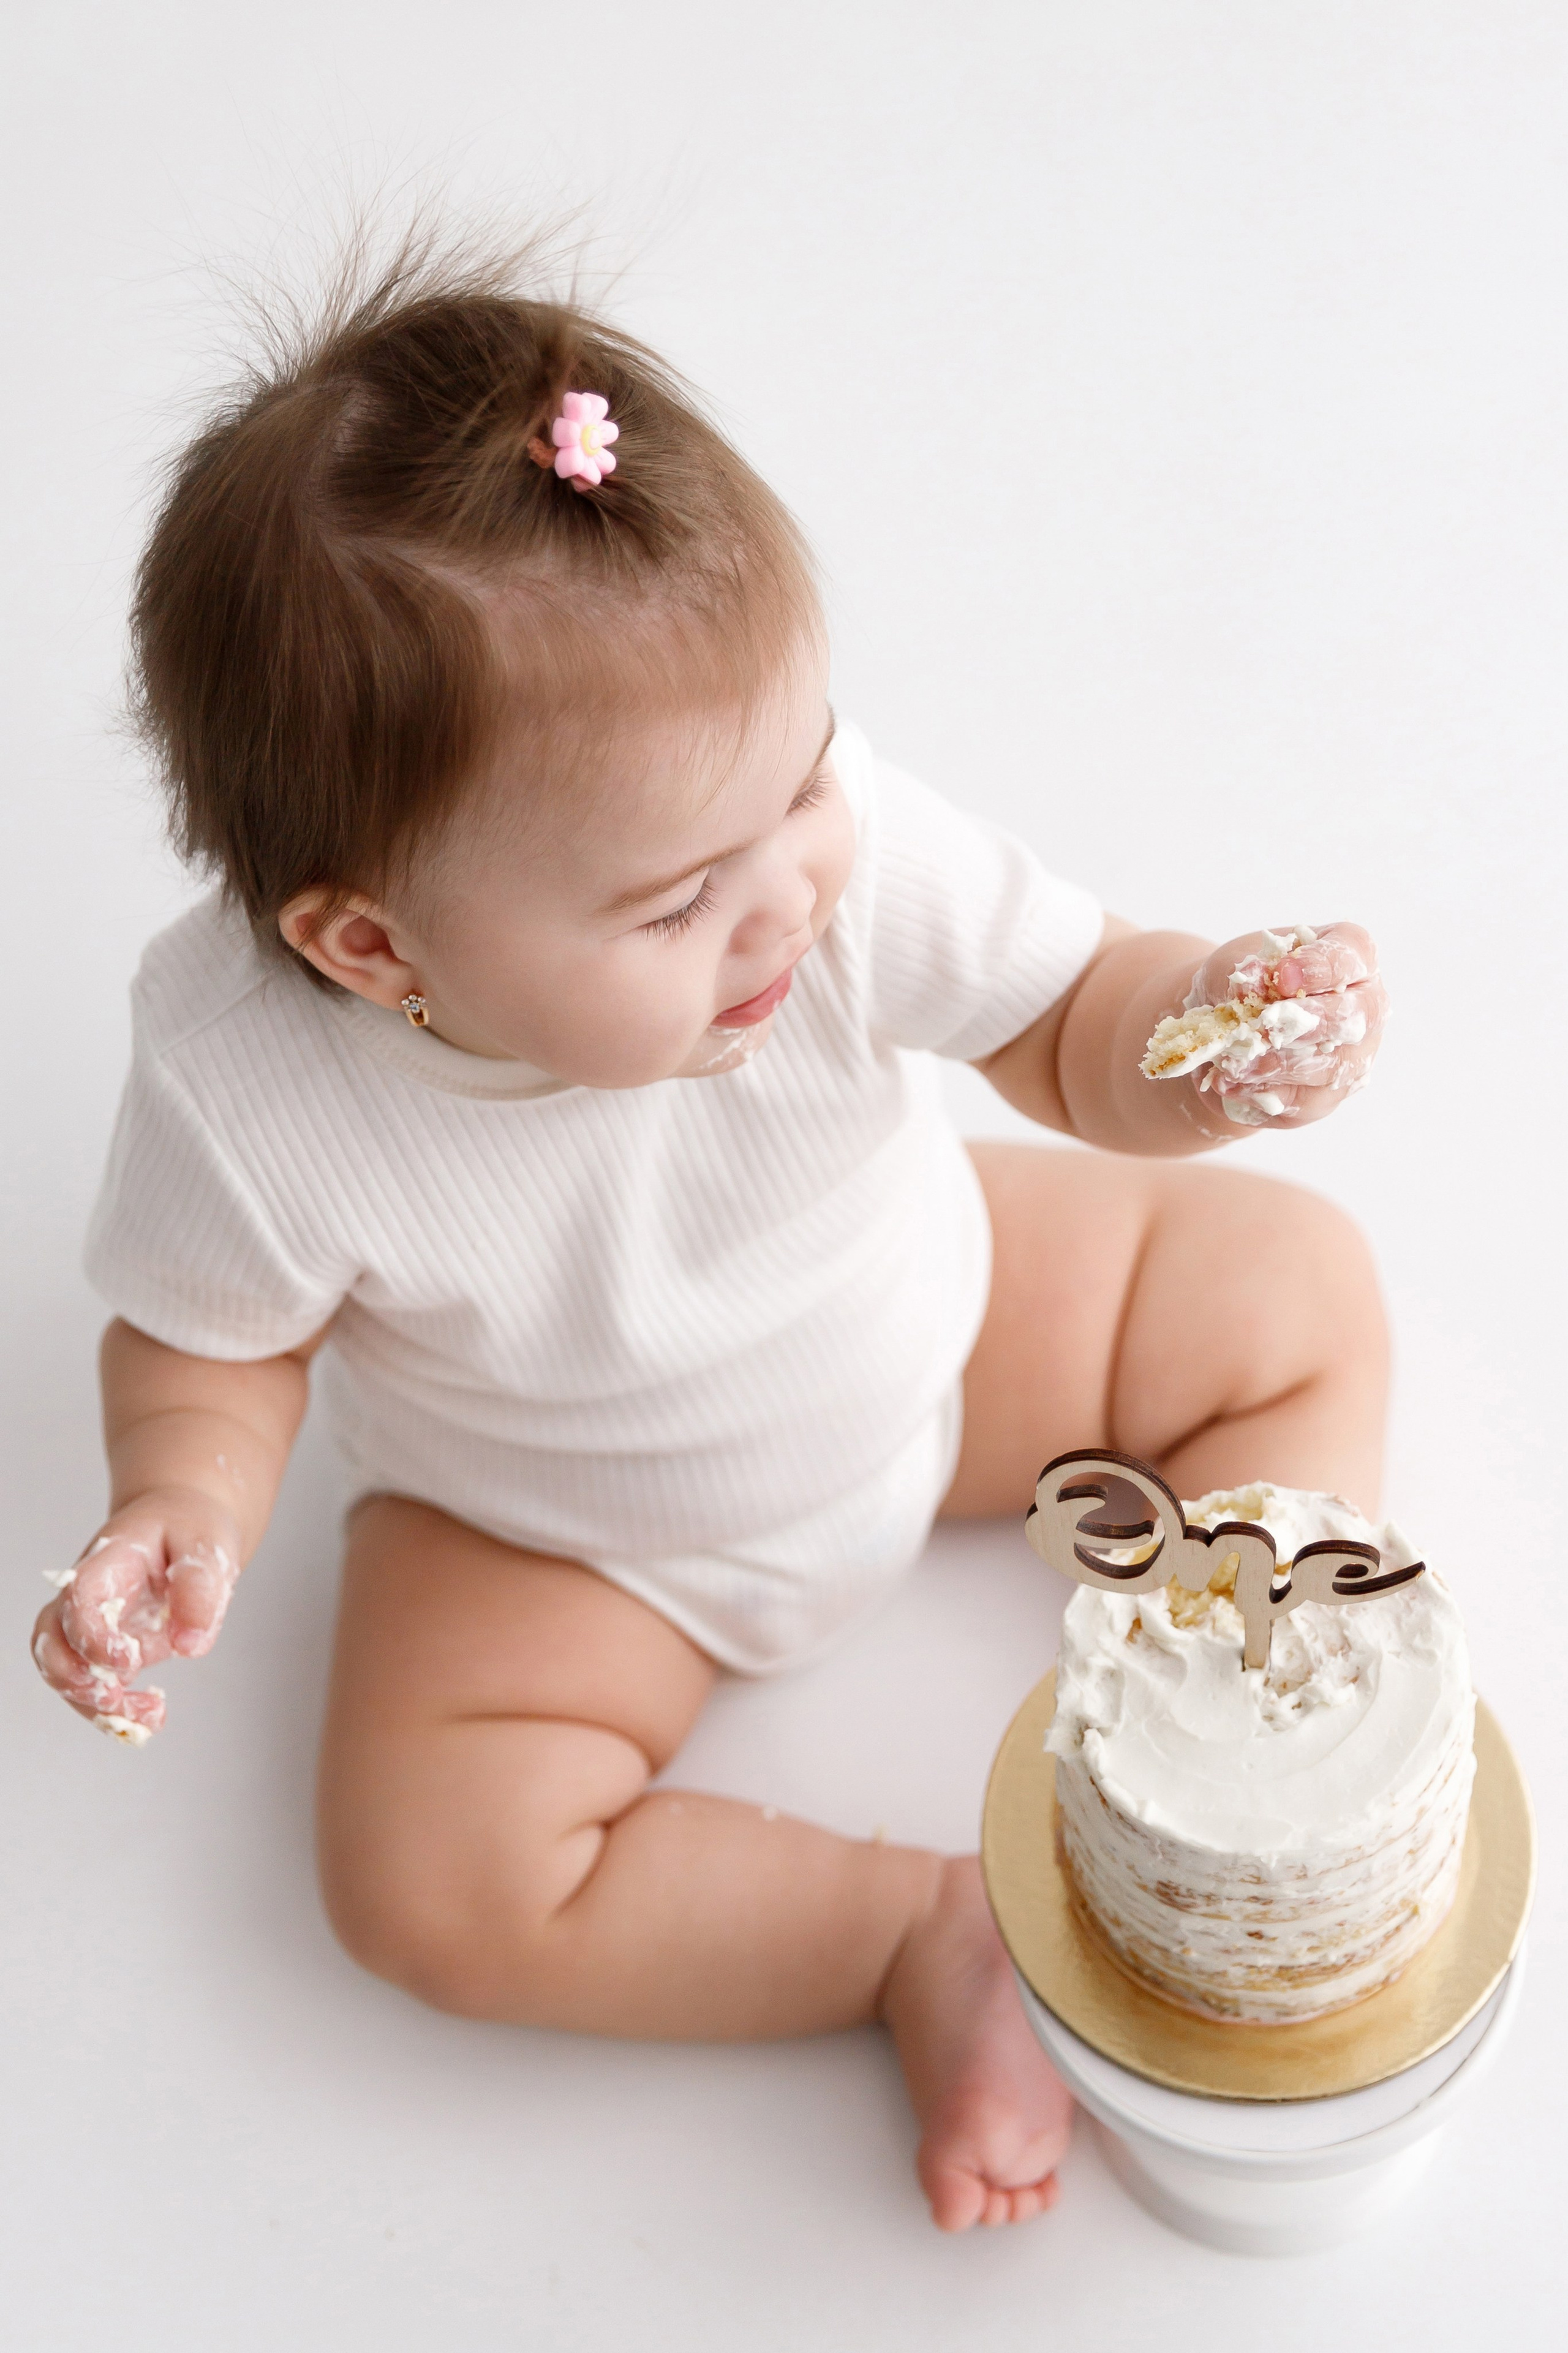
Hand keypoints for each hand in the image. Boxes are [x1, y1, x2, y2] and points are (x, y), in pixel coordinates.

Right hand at [32, 1489, 241, 1742]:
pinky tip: (153, 1718)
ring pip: (66, 1672)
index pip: (79, 1598)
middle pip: (52, 1640)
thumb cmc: (189, 1528)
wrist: (184, 1526)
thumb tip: (190, 1644)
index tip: (127, 1661)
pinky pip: (93, 1686)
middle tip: (116, 1699)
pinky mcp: (106, 1649)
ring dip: (96, 1705)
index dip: (92, 1635)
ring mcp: (92, 1625)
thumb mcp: (207, 1543)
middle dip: (74, 1679)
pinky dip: (115, 1711)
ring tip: (149, 1717)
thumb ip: (200, 1587)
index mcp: (108, 1562)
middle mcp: (88, 1596)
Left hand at [1152, 923, 1386, 1129]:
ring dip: (1277, 1065)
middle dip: (1310, 1022)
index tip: (1283, 975)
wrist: (1227, 1034)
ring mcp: (1354, 1056)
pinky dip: (1263, 1093)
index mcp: (1351, 955)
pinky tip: (1230, 1083)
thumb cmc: (1241, 986)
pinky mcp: (1328, 1097)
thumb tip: (1252, 983)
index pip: (1351, 956)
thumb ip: (1245, 973)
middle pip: (1355, 1017)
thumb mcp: (1231, 966)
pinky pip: (1304, 1101)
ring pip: (1330, 1067)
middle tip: (1267, 1025)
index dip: (1320, 967)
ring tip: (1233, 1062)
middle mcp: (1365, 1006)